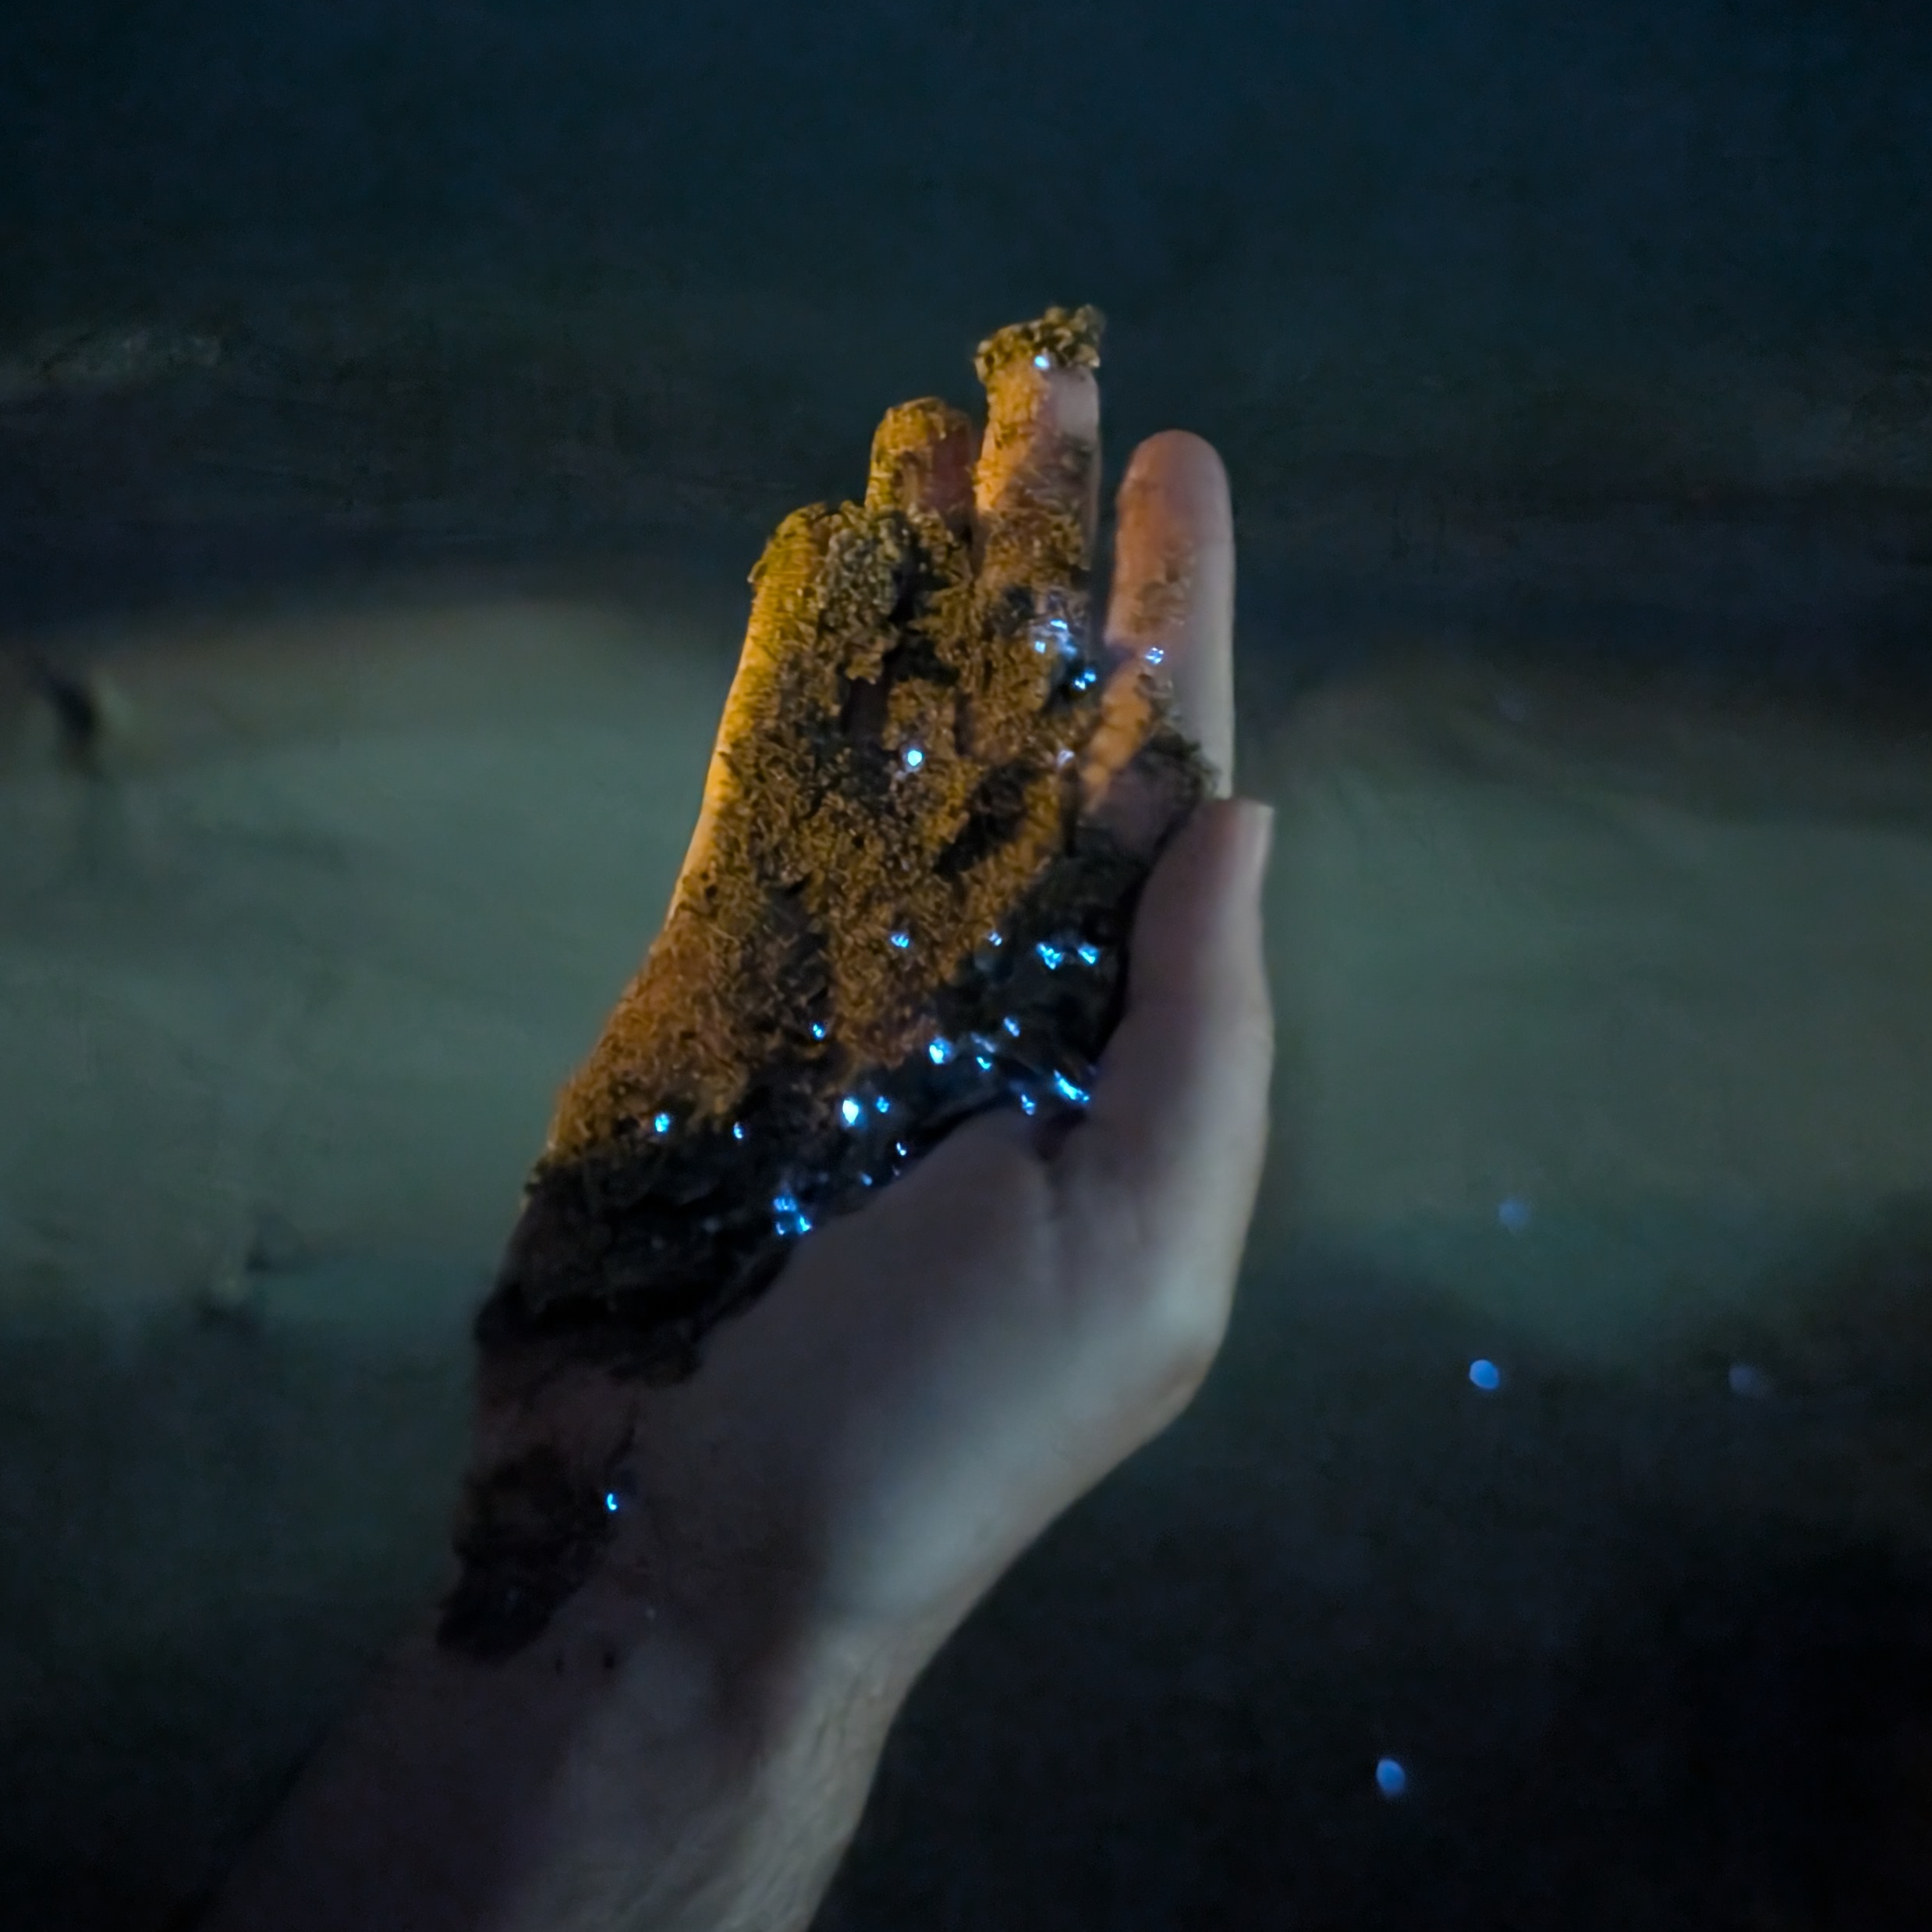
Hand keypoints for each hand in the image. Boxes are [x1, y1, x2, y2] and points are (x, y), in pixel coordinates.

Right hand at [598, 428, 1273, 1681]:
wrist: (686, 1557)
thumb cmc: (941, 1438)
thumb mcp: (1140, 1257)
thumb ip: (1204, 1036)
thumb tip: (1245, 822)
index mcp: (1123, 1040)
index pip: (1167, 787)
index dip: (1174, 621)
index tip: (1176, 472)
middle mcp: (999, 981)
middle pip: (1032, 717)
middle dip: (1041, 550)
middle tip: (1041, 374)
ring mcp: (852, 969)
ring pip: (900, 725)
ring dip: (917, 577)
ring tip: (925, 424)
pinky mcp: (715, 980)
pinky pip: (758, 791)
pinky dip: (784, 673)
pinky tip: (811, 561)